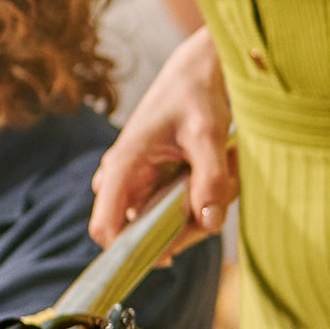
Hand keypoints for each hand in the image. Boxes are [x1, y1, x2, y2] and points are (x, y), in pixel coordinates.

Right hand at [92, 31, 237, 238]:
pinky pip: (173, 207)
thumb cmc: (195, 94)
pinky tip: (220, 169)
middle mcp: (124, 175)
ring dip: (195, 210)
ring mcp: (138, 179)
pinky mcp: (154, 179)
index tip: (167, 259)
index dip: (126, 252)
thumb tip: (209, 224)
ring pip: (161, 220)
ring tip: (224, 169)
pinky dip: (199, 199)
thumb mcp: (208, 134)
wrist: (198, 70)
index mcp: (124, 163)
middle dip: (182, 225)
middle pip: (142, 231)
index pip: (105, 226)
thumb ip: (211, 179)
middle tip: (219, 200)